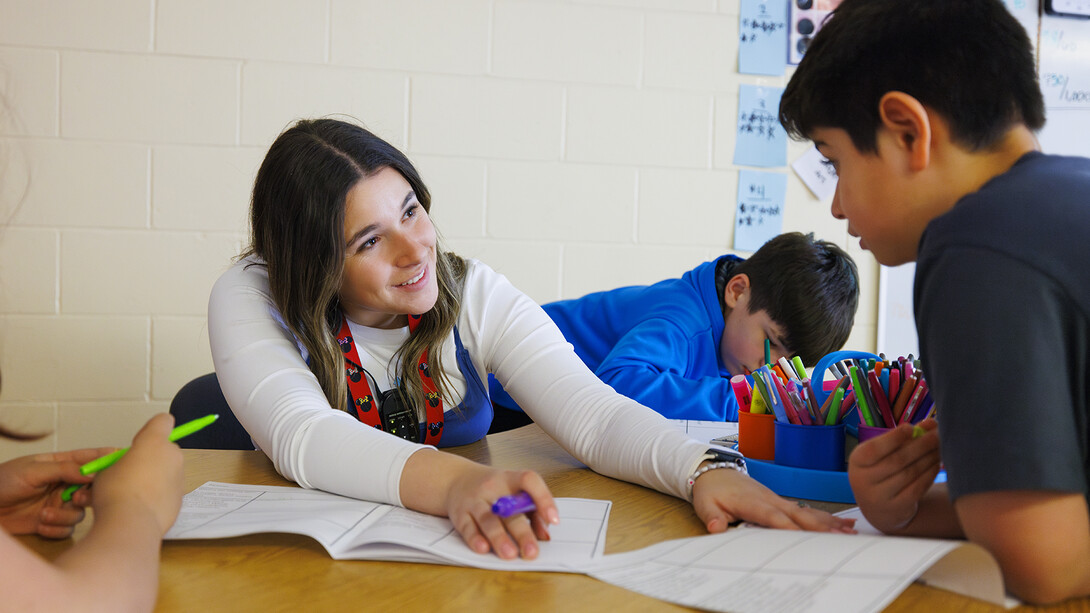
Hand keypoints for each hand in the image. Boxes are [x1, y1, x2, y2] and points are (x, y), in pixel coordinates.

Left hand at [0, 446, 114, 537]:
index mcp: (62, 464)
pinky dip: (54, 529)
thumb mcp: (33, 470)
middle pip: (93, 489)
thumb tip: (93, 471)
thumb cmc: (2, 482)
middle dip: (89, 495)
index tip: (124, 461)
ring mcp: (59, 504)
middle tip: (76, 498)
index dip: (110, 459)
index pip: (92, 458)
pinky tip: (40, 523)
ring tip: (44, 513)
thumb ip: (64, 469)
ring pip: (80, 513)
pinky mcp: (51, 524)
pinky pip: (66, 530)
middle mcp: (65, 485)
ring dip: (64, 516)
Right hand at [89, 413, 184, 535]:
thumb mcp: (106, 470)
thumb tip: (126, 466)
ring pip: (168, 470)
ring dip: (154, 476)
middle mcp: (172, 455)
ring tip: (133, 493)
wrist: (131, 524)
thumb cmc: (115, 493)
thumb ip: (121, 461)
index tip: (138, 442)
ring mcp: (180, 476)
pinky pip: (169, 489)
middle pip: (165, 448)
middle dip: (151, 457)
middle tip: (130, 472)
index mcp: (154, 441)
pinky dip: (159, 494)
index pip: (163, 421)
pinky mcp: (181, 497)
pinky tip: (142, 506)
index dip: (150, 429)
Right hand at [443, 464, 558, 560]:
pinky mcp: (460, 514)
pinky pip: (467, 527)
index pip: (529, 481)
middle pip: (510, 510)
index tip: (553, 519)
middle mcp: (493, 488)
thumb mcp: (514, 491)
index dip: (543, 498)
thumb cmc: (492, 489)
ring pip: (488, 519)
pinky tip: (483, 548)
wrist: (456, 480)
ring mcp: (475, 500)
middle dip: (522, 532)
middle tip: (532, 551)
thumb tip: (545, 536)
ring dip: (499, 537)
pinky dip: (475, 538)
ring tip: (510, 554)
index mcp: (511, 479)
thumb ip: (533, 510)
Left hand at [692, 467, 855, 532]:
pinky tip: (844, 525)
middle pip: (797, 514)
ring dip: (828, 523)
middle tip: (840, 538)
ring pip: (806, 512)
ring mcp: (778, 500)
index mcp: (752, 502)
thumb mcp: (705, 504)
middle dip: (818, 526)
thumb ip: (712, 517)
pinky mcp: (782, 503)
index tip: (803, 538)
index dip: (787, 526)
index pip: (772, 516)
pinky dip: (825, 518)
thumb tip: (716, 528)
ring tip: (851, 532)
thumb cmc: (711, 490)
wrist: (715, 471)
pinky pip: (806, 511)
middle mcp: (770, 500)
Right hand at [848, 418, 940, 532]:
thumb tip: (930, 423)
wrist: (879, 508)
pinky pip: (917, 488)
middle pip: (896, 461)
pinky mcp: (897, 508)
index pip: (874, 449)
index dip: (893, 438)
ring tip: (940, 447)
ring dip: (928, 458)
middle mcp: (863, 480)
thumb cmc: (882, 471)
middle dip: (919, 446)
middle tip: (937, 435)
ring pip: (909, 474)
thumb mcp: (884, 453)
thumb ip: (905, 437)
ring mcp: (879, 497)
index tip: (910, 427)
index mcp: (857, 462)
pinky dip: (929, 474)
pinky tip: (937, 463)